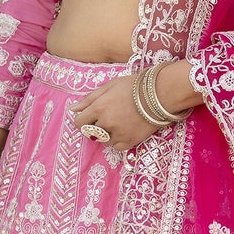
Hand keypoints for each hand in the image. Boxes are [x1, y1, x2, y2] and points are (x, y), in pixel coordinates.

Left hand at [70, 62, 202, 151]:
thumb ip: (89, 98)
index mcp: (99, 107)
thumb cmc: (134, 86)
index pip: (79, 122)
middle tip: (107, 117)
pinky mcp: (130, 142)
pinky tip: (123, 131)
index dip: (82, 121)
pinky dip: (116, 141)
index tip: (88, 118)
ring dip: (106, 134)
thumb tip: (72, 109)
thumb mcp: (109, 86)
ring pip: (103, 140)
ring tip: (117, 122)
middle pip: (90, 132)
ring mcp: (118, 134)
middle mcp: (106, 123)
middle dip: (95, 126)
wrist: (160, 94)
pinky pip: (116, 147)